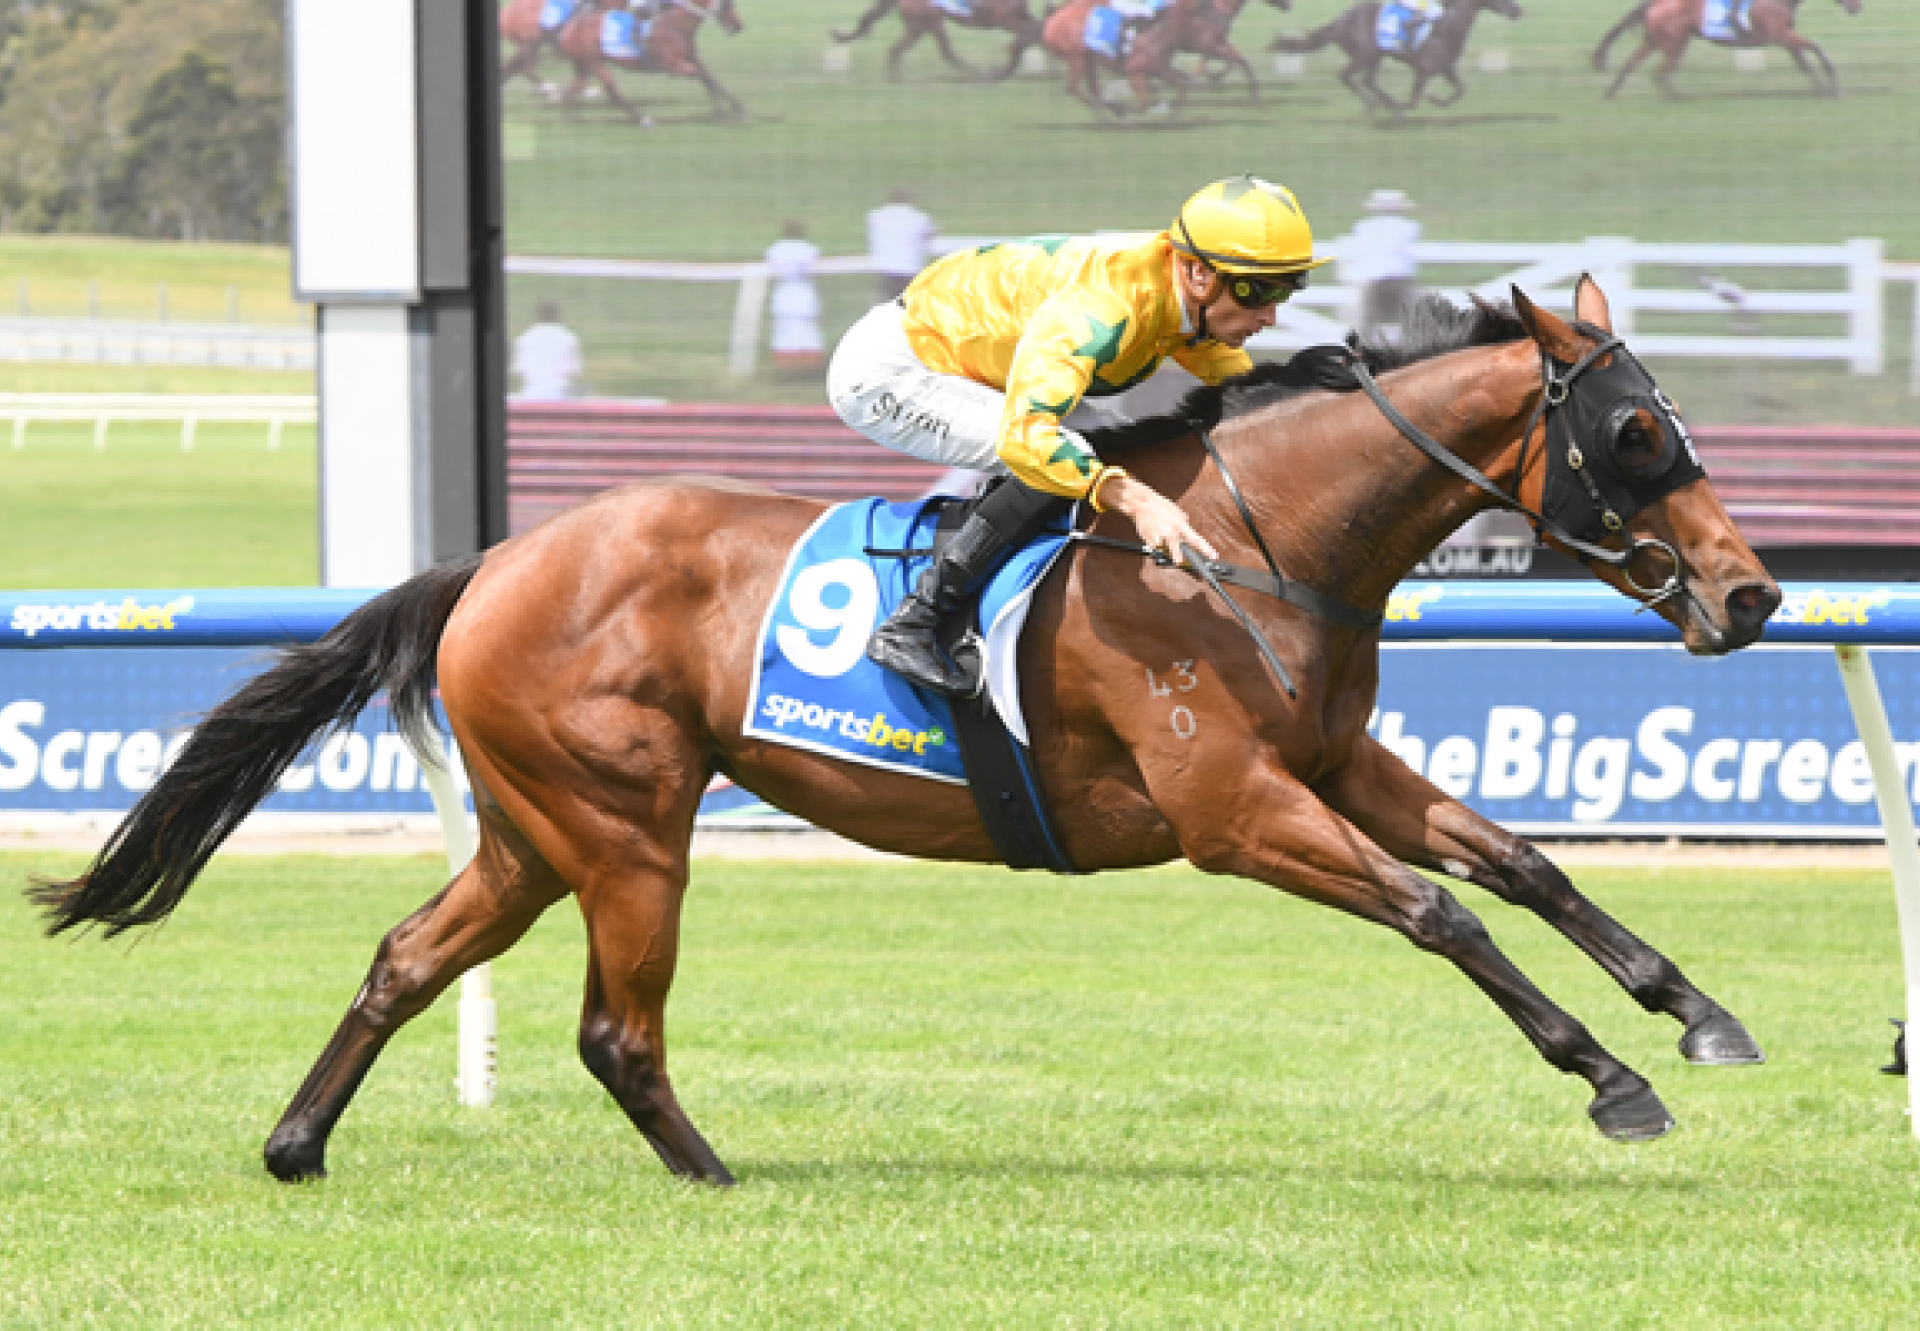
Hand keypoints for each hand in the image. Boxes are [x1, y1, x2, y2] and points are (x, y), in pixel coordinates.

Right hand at [1097, 475, 1218, 563]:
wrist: (1141, 503)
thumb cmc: (1159, 505)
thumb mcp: (1177, 512)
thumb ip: (1184, 523)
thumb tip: (1187, 532)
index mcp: (1180, 526)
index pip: (1196, 540)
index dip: (1206, 549)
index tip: (1213, 556)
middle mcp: (1170, 534)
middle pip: (1177, 552)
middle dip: (1178, 558)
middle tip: (1179, 560)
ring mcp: (1159, 539)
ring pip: (1166, 550)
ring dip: (1165, 546)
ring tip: (1159, 533)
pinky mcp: (1149, 542)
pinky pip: (1156, 547)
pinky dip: (1156, 543)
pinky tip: (1153, 532)